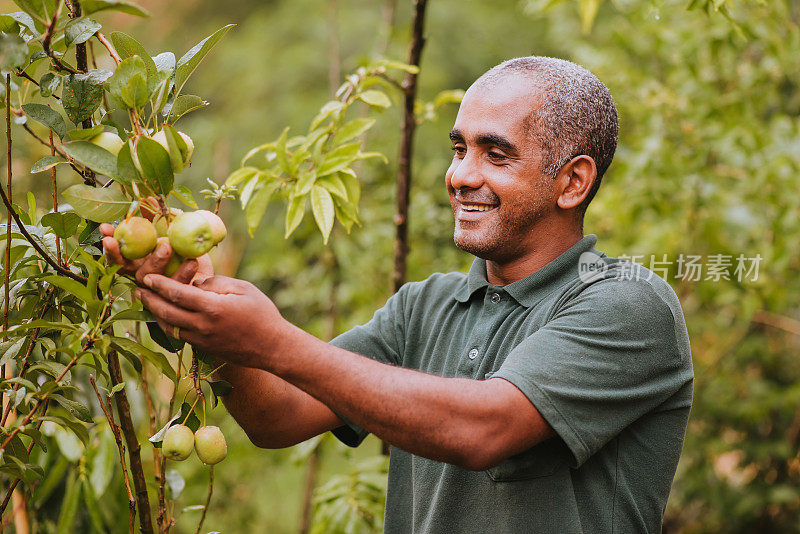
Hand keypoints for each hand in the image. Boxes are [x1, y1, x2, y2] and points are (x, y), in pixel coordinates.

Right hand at [100, 223, 213, 285]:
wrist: (209, 274)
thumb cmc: (185, 250)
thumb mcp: (172, 231)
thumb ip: (158, 218)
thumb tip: (148, 198)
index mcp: (137, 261)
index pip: (117, 254)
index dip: (109, 243)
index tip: (105, 228)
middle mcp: (142, 275)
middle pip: (124, 268)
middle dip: (121, 253)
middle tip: (126, 239)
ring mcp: (156, 288)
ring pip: (149, 277)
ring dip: (156, 260)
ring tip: (168, 245)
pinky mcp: (175, 296)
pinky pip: (176, 285)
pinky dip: (183, 271)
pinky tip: (192, 260)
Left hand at [135, 274, 286, 367]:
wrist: (273, 347)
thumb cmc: (262, 313)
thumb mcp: (243, 288)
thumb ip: (217, 283)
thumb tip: (195, 283)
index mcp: (213, 308)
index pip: (178, 294)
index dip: (160, 284)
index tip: (148, 277)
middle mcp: (203, 326)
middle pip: (167, 312)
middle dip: (150, 300)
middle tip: (138, 290)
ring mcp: (202, 340)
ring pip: (170, 327)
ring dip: (156, 315)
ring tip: (148, 303)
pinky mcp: (204, 349)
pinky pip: (180, 335)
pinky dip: (169, 325)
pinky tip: (167, 316)